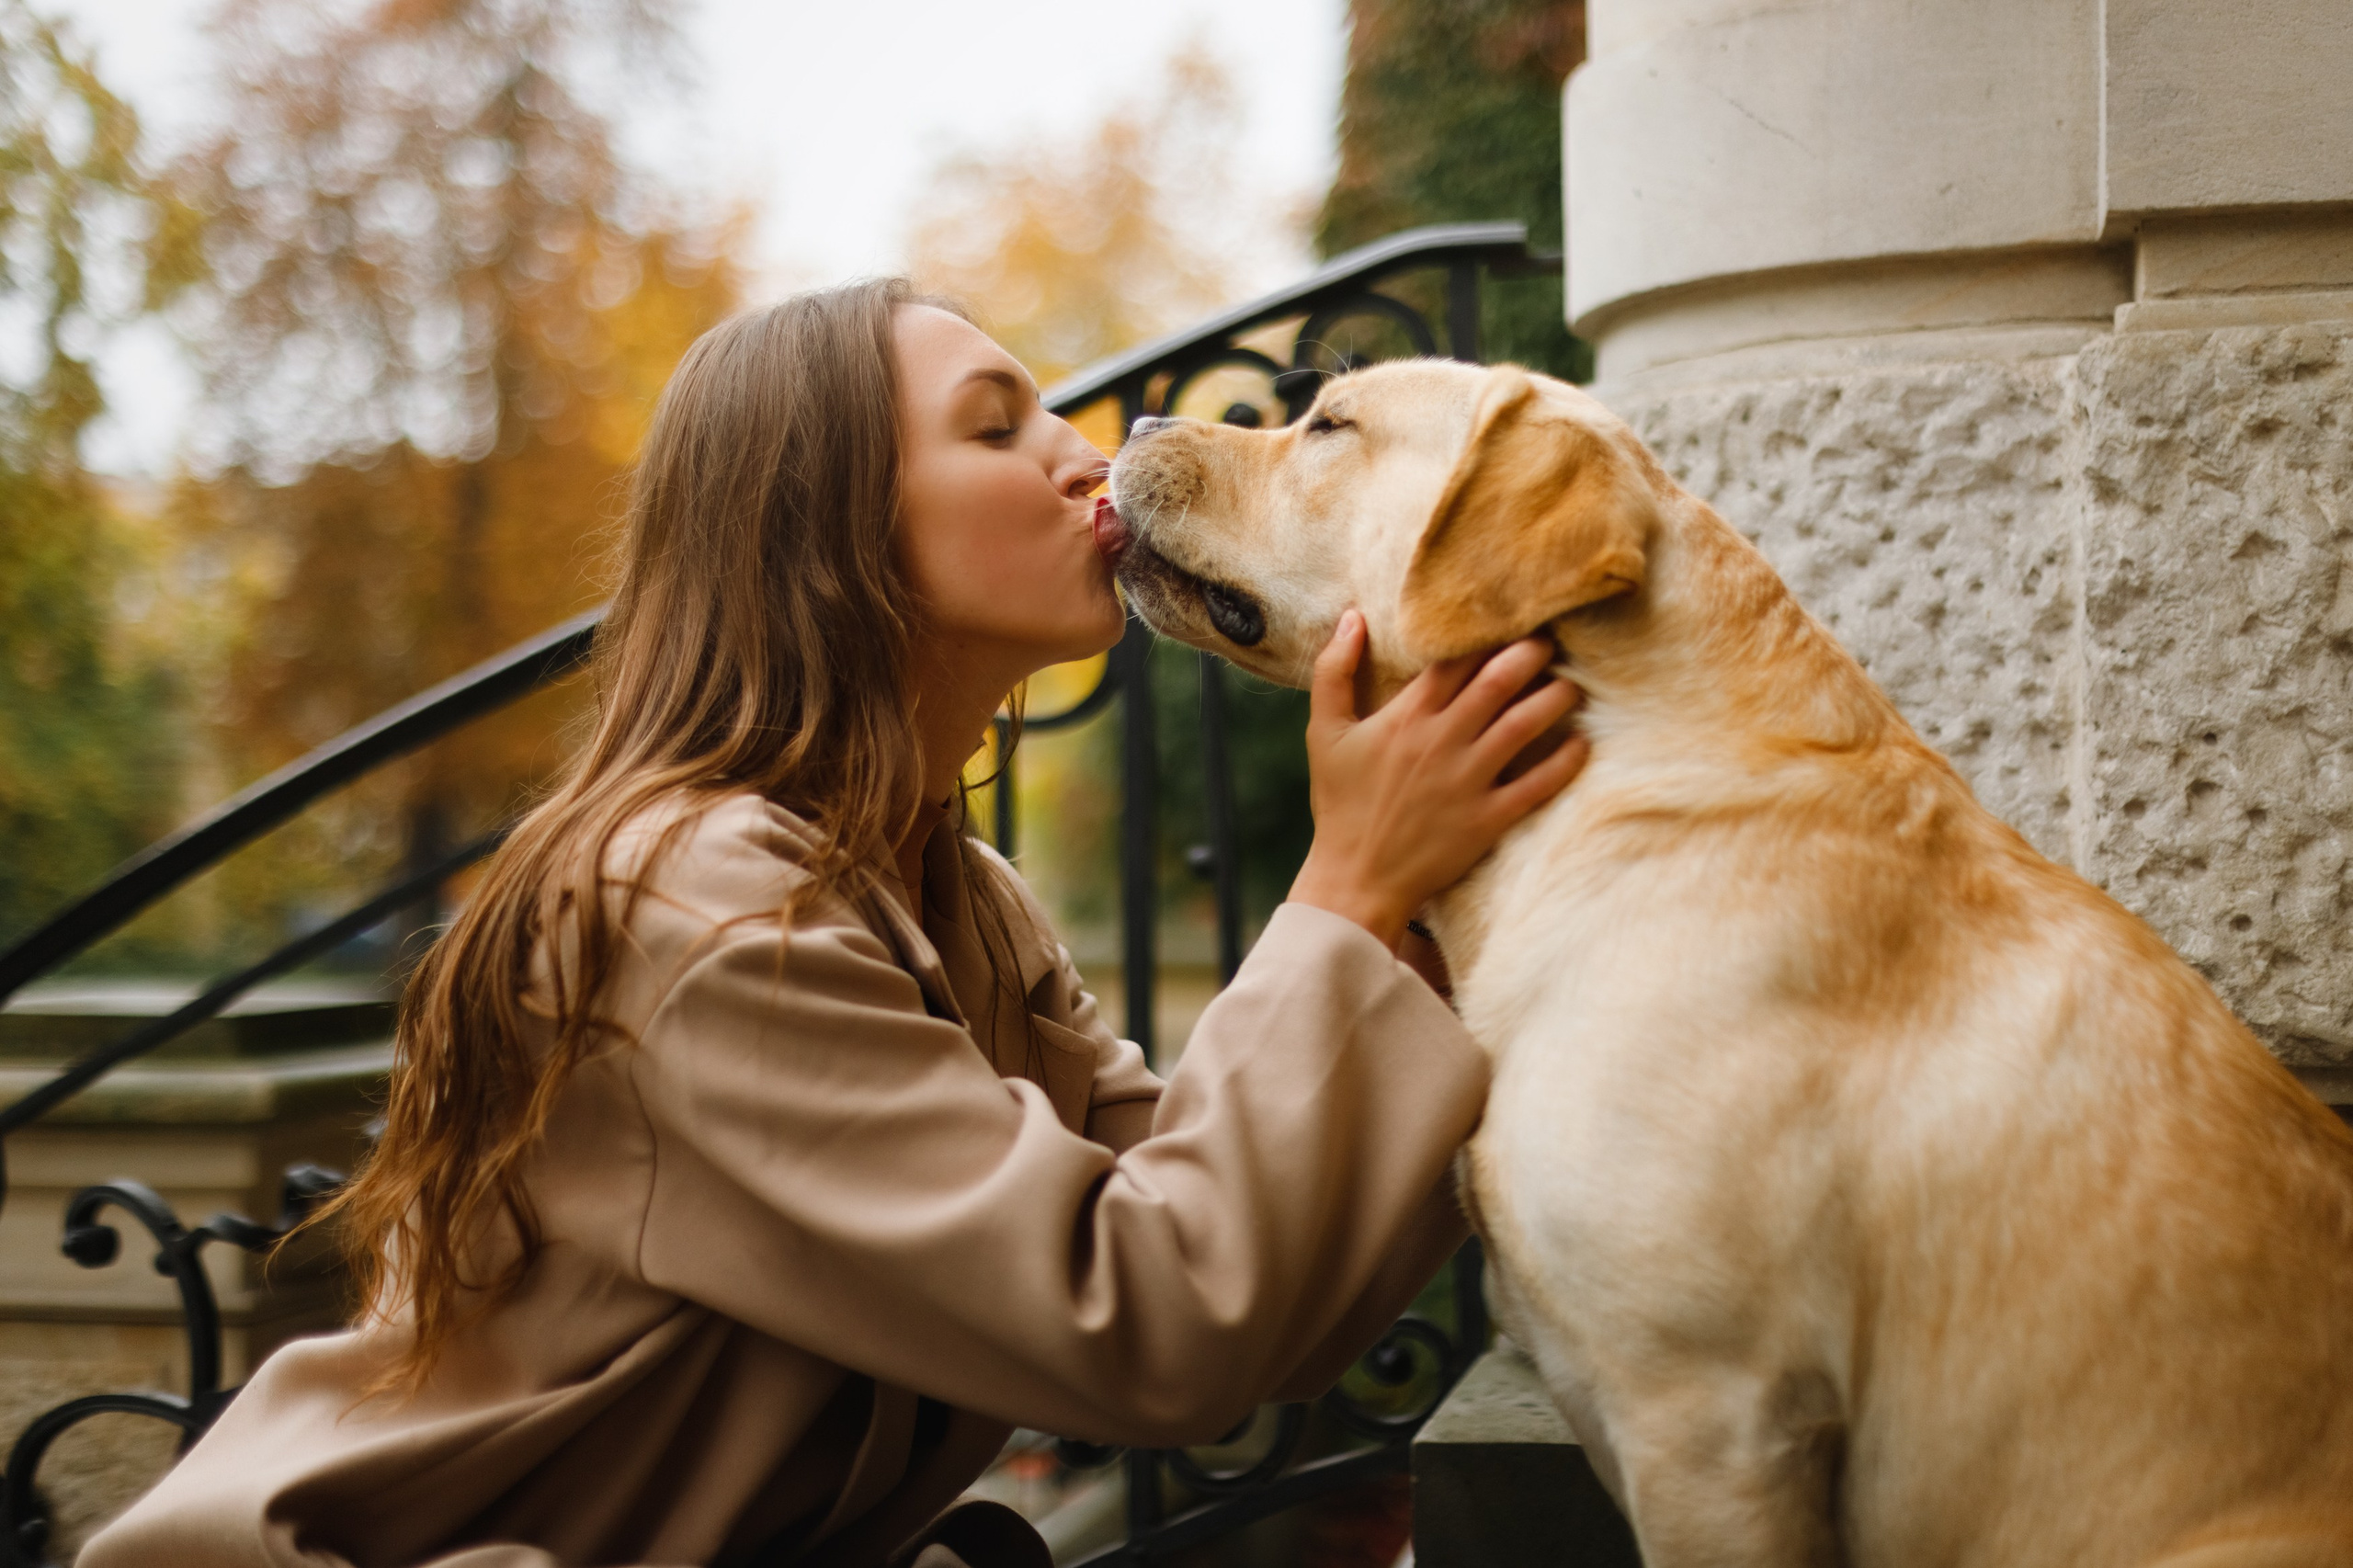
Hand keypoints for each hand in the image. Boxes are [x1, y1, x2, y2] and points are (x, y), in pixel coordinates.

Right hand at [1288, 611, 1590, 949]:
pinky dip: (1565, 761)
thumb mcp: (1324, 733)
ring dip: (1555, 697)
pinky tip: (1582, 743)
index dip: (1487, 633)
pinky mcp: (1488, 818)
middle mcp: (1443, 740)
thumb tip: (1351, 616)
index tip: (1509, 620)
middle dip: (1532, 653)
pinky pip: (1538, 783)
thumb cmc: (1340, 805)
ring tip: (1573, 683)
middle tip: (1551, 642)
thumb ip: (1332, 672)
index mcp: (1407, 716)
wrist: (1356, 878)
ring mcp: (1469, 780)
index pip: (1456, 658)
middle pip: (1499, 680)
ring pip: (1525, 723)